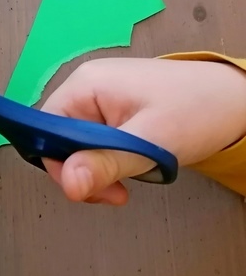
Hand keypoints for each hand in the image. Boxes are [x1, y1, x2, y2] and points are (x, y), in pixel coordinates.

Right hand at [41, 58, 245, 204]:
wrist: (231, 99)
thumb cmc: (195, 111)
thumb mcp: (150, 142)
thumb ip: (106, 162)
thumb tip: (67, 185)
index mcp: (85, 83)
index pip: (47, 126)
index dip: (59, 161)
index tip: (88, 188)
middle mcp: (86, 84)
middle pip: (60, 135)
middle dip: (82, 169)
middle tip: (115, 191)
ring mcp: (98, 94)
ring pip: (77, 140)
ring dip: (96, 167)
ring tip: (126, 182)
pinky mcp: (112, 106)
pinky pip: (94, 136)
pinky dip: (107, 157)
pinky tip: (130, 165)